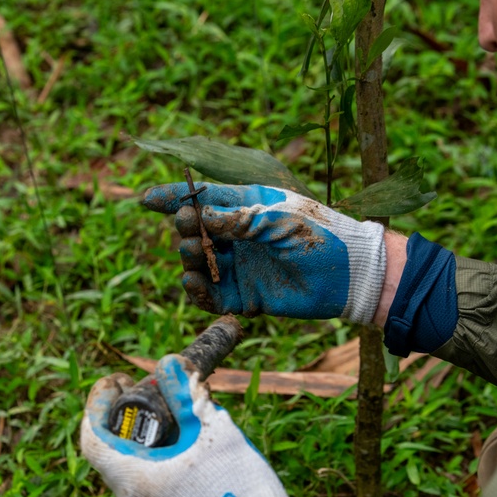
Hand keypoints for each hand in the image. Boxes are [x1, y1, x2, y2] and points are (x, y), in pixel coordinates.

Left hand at [80, 354, 320, 496]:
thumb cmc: (241, 493)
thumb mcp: (215, 434)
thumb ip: (188, 396)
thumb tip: (171, 365)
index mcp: (135, 482)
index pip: (92, 438)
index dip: (97, 404)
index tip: (117, 381)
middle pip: (113, 452)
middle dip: (126, 418)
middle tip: (147, 391)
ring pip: (133, 471)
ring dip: (146, 441)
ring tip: (177, 417)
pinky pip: (150, 488)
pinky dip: (159, 462)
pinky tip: (189, 449)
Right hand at [143, 183, 386, 322]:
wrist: (348, 277)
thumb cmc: (318, 236)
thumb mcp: (276, 219)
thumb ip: (236, 219)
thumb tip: (198, 215)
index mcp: (247, 207)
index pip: (203, 199)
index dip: (174, 198)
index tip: (147, 201)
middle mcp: (239, 236)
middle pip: (195, 231)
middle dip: (184, 230)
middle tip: (189, 230)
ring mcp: (241, 267)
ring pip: (198, 264)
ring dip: (188, 260)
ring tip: (193, 260)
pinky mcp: (245, 297)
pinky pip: (211, 296)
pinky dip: (198, 292)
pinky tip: (194, 284)